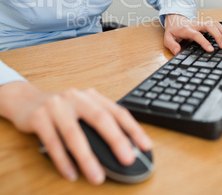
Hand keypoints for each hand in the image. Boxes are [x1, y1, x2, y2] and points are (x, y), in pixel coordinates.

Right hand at [0, 82, 151, 184]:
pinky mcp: (39, 116)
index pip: (117, 111)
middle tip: (127, 159)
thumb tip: (123, 148)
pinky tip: (71, 173)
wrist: (26, 100)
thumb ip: (99, 122)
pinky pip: (52, 142)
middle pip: (99, 117)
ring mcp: (56, 105)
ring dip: (87, 157)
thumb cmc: (60, 109)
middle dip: (115, 139)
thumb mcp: (81, 109)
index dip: (133, 128)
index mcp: (90, 95)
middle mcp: (75, 97)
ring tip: (97, 177)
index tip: (145, 146)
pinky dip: (62, 160)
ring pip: (74, 133)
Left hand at [164, 14, 221, 54]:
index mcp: (186, 29)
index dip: (204, 42)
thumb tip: (177, 51)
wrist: (175, 19)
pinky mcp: (207, 23)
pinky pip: (218, 25)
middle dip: (218, 35)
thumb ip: (171, 45)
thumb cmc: (173, 30)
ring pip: (215, 24)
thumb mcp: (167, 38)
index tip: (211, 50)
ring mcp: (202, 23)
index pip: (196, 35)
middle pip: (209, 26)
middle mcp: (196, 25)